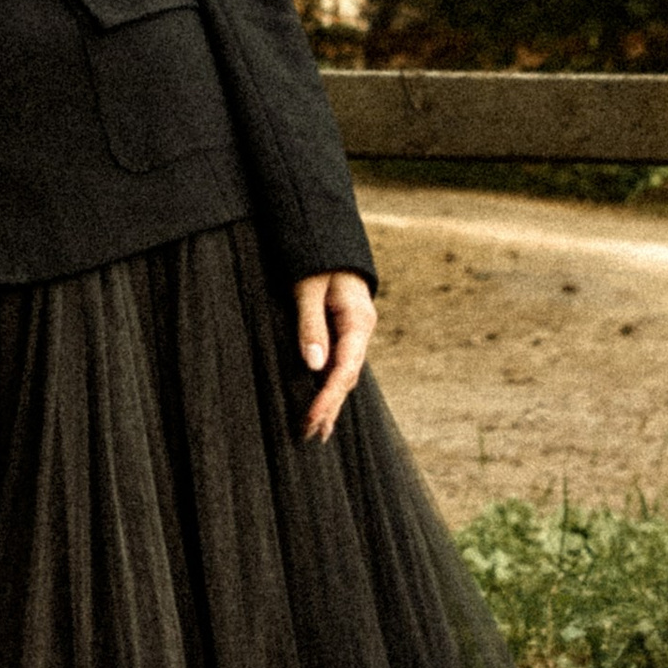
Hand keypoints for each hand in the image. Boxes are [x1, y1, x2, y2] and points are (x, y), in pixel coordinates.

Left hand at [295, 272, 375, 445]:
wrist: (325, 232)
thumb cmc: (314, 255)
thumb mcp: (307, 287)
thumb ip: (310, 324)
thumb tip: (314, 365)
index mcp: (358, 320)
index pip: (345, 368)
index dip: (328, 397)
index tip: (311, 418)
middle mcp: (360, 329)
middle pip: (347, 376)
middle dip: (330, 407)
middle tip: (310, 435)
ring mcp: (354, 330)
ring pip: (344, 372)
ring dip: (331, 400)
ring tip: (317, 430)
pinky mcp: (343, 329)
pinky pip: (339, 361)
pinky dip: (330, 384)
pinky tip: (323, 401)